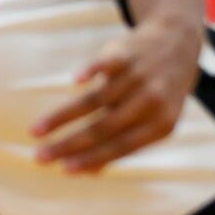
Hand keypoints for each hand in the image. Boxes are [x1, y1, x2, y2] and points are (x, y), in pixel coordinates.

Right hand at [30, 15, 201, 172]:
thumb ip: (125, 142)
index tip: (64, 169)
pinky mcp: (125, 53)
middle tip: (40, 156)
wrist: (178, 42)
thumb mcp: (154, 119)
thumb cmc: (159, 90)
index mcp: (161, 124)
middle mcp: (151, 102)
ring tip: (36, 130)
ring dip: (61, 117)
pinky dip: (92, 70)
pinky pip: (106, 64)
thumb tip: (90, 172)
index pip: (121, 146)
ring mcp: (138, 76)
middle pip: (103, 127)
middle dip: (69, 144)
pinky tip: (75, 81)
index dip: (92, 158)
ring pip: (94, 100)